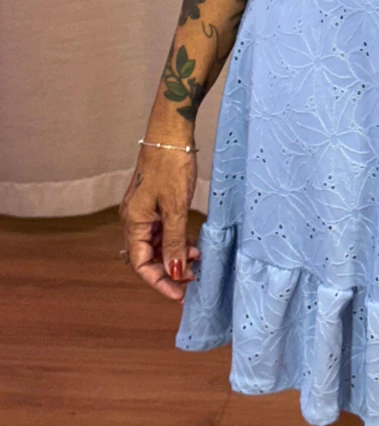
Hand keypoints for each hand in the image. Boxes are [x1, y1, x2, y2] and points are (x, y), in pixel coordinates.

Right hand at [118, 147, 200, 301]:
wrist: (171, 131)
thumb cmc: (171, 165)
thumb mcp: (176, 207)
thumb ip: (175, 242)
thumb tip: (175, 272)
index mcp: (133, 222)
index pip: (141, 264)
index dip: (160, 281)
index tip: (180, 294)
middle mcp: (134, 218)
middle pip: (147, 257)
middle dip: (169, 270)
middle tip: (193, 279)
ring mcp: (144, 210)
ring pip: (157, 244)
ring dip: (175, 255)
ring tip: (197, 260)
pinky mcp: (155, 201)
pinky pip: (163, 230)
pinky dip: (177, 239)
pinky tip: (193, 243)